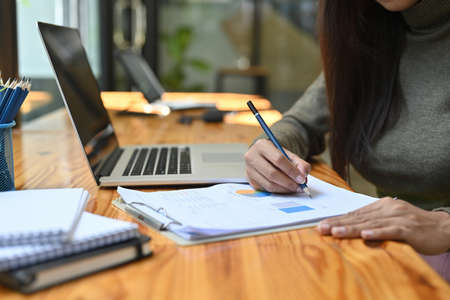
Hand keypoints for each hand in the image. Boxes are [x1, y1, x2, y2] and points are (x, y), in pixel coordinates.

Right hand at [244, 139, 310, 192]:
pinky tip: (286, 188)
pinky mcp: (250, 180)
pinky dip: (278, 190)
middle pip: (272, 173)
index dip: (291, 170)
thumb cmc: (277, 155)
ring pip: (269, 184)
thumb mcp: (289, 155)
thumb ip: (300, 164)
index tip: (301, 178)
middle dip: (288, 182)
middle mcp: (252, 156)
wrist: (263, 156)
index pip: (278, 159)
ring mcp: (249, 169)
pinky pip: (266, 189)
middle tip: (299, 186)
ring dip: (284, 189)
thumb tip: (303, 175)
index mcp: (261, 145)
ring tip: (294, 188)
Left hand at [317, 197, 449, 254]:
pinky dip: (377, 233)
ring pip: (370, 224)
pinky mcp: (408, 228)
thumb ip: (374, 222)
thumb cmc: (414, 225)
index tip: (322, 224)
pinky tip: (365, 235)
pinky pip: (390, 230)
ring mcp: (398, 217)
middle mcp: (387, 208)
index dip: (338, 219)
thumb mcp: (391, 220)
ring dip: (351, 228)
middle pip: (358, 217)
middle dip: (338, 223)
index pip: (355, 213)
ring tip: (335, 232)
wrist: (442, 228)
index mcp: (382, 205)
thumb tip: (354, 228)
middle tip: (321, 228)